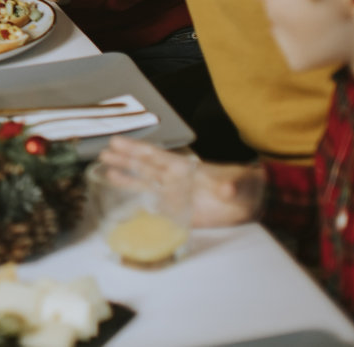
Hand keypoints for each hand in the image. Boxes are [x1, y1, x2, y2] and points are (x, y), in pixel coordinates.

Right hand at [99, 138, 263, 227]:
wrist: (250, 204)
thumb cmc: (243, 187)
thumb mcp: (237, 184)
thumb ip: (230, 185)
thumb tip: (226, 189)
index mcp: (184, 168)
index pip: (155, 157)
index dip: (136, 148)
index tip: (117, 141)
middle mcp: (175, 180)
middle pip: (144, 167)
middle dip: (124, 159)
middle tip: (103, 152)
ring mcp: (175, 195)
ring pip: (145, 184)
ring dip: (126, 178)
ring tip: (105, 170)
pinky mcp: (178, 212)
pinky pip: (154, 207)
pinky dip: (139, 203)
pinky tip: (124, 201)